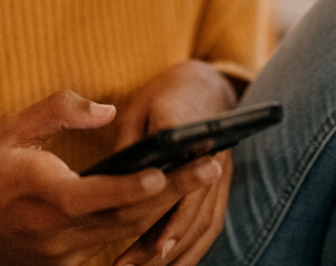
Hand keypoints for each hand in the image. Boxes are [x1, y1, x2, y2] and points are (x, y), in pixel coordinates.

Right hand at [0, 90, 219, 265]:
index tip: (164, 171)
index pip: (97, 195)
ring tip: (198, 177)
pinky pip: (114, 248)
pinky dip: (143, 229)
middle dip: (172, 192)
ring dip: (165, 207)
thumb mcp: (11, 131)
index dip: (133, 188)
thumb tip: (106, 109)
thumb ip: (58, 111)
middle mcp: (58, 231)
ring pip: (126, 234)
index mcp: (44, 195)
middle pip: (126, 216)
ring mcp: (65, 254)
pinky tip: (169, 210)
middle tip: (210, 166)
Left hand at [111, 61, 238, 265]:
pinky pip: (211, 223)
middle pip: (193, 205)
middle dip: (164, 239)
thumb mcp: (139, 109)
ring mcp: (221, 171)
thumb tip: (114, 181)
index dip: (165, 202)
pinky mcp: (221, 185)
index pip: (178, 167)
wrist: (205, 87)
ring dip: (176, 251)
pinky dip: (191, 248)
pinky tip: (167, 264)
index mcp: (187, 125)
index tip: (150, 233)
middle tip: (129, 264)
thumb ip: (130, 144)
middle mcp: (212, 152)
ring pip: (204, 220)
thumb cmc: (163, 98)